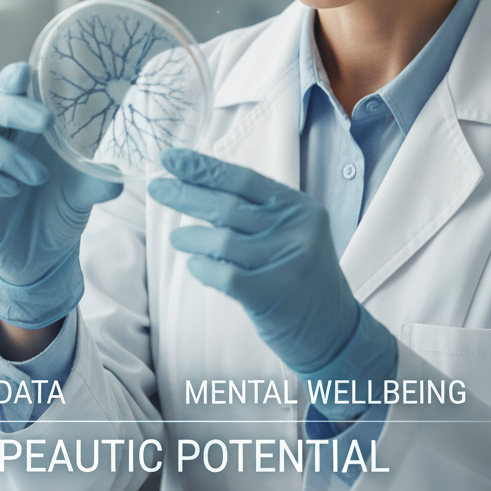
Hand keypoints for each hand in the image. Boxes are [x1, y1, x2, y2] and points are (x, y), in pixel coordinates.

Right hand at [0, 62, 122, 328]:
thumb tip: (117, 175)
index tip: (27, 72)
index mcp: (25, 126)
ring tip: (39, 178)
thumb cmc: (61, 207)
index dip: (14, 77)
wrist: (43, 256)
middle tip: (46, 121)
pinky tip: (12, 190)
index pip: (11, 89)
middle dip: (16, 108)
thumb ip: (96, 179)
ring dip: (10, 155)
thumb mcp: (84, 192)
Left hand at [149, 148, 361, 375]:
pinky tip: (196, 266)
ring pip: (221, 240)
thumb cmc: (298, 276)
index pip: (243, 179)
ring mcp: (285, 262)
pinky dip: (202, 268)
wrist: (334, 331)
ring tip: (178, 239)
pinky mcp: (271, 294)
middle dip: (185, 194)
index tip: (170, 159)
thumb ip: (253, 211)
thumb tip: (195, 185)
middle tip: (156, 187)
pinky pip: (222, 274)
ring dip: (190, 237)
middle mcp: (296, 230)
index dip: (203, 167)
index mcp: (298, 207)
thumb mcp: (289, 233)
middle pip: (227, 205)